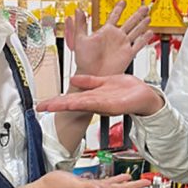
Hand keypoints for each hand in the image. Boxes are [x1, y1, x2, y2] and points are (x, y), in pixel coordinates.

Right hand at [37, 74, 163, 116]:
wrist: (145, 95)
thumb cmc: (128, 90)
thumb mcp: (105, 81)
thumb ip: (89, 81)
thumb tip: (72, 79)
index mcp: (94, 96)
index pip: (71, 99)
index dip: (56, 101)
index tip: (41, 104)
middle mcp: (97, 102)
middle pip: (73, 104)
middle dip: (57, 105)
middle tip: (41, 107)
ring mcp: (105, 104)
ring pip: (82, 104)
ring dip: (67, 105)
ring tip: (53, 106)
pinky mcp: (114, 105)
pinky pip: (98, 103)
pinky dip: (86, 103)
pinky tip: (76, 103)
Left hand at [66, 0, 152, 76]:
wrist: (92, 74)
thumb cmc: (84, 60)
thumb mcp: (79, 39)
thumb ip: (80, 24)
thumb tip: (78, 10)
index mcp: (106, 32)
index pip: (114, 16)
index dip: (119, 8)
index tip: (123, 2)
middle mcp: (116, 37)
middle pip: (130, 22)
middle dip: (137, 14)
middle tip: (143, 7)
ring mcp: (123, 45)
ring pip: (136, 31)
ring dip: (142, 24)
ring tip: (148, 17)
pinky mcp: (128, 54)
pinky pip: (139, 44)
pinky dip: (145, 38)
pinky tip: (150, 32)